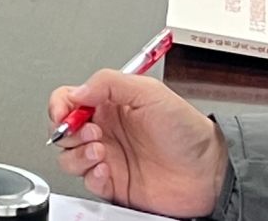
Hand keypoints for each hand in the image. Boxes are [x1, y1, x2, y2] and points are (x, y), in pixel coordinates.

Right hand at [48, 71, 230, 215]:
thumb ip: (109, 83)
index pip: (69, 100)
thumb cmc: (187, 131)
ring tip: (101, 151)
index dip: (60, 106)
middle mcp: (105, 130)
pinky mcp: (114, 184)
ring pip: (69, 157)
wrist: (208, 171)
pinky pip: (87, 182)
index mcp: (110, 104)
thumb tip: (77, 90)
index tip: (63, 112)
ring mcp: (108, 158)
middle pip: (63, 130)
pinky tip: (107, 169)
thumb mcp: (149, 92)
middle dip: (68, 132)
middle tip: (90, 132)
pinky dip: (91, 175)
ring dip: (78, 154)